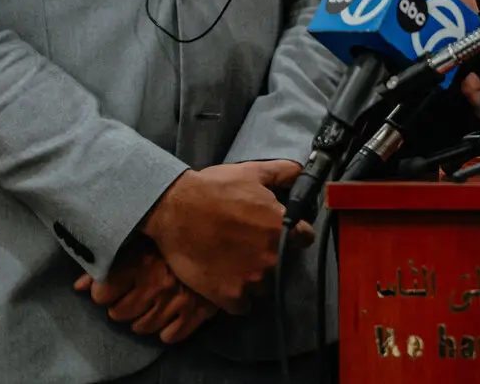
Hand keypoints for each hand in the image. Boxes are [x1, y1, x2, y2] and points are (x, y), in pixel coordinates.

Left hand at [74, 245, 219, 343]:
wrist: (225, 230)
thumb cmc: (179, 231)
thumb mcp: (142, 239)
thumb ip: (107, 261)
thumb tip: (77, 286)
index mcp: (141, 262)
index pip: (101, 294)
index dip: (103, 290)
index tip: (112, 284)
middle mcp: (156, 284)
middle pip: (118, 314)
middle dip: (122, 305)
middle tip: (134, 292)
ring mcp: (176, 301)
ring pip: (141, 327)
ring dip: (142, 318)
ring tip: (151, 302)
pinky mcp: (198, 312)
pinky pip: (171, 335)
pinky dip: (168, 329)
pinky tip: (169, 314)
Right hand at [140, 160, 305, 314]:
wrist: (174, 209)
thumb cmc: (214, 188)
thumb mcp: (253, 172)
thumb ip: (283, 172)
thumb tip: (302, 172)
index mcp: (281, 228)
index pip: (304, 238)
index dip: (293, 235)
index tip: (281, 234)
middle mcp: (272, 257)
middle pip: (282, 265)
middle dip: (270, 257)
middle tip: (249, 248)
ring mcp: (251, 279)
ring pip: (263, 287)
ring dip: (254, 279)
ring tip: (236, 266)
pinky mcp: (229, 296)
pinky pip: (243, 307)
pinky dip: (237, 299)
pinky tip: (226, 284)